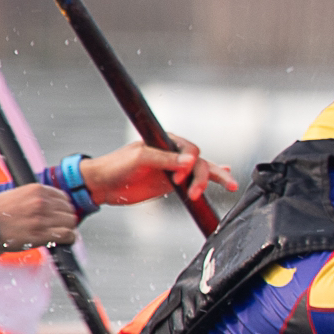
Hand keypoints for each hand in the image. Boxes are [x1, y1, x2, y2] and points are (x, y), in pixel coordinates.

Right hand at [0, 184, 78, 248]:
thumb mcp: (16, 195)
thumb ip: (35, 198)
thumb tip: (51, 205)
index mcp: (36, 190)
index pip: (63, 197)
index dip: (62, 207)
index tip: (58, 213)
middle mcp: (42, 202)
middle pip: (69, 209)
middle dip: (64, 217)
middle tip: (57, 225)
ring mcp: (42, 218)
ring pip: (70, 221)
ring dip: (66, 228)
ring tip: (58, 232)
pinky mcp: (41, 234)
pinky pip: (67, 235)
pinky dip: (68, 238)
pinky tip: (63, 240)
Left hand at [79, 140, 238, 206]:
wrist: (102, 185)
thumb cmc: (116, 166)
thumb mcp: (140, 158)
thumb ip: (165, 159)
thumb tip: (191, 162)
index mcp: (166, 141)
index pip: (190, 150)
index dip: (188, 164)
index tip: (177, 178)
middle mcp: (173, 153)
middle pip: (200, 162)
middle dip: (202, 177)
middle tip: (194, 192)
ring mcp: (175, 168)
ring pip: (203, 171)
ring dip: (215, 178)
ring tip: (231, 185)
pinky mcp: (173, 183)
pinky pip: (196, 180)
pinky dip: (212, 177)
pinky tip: (226, 176)